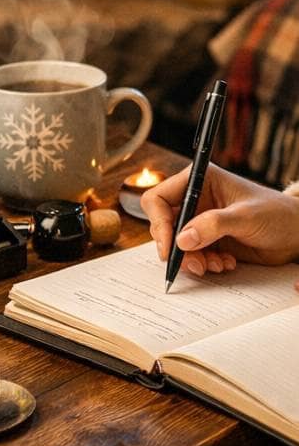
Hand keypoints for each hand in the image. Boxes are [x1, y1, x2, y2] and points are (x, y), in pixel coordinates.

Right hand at [141, 163, 298, 284]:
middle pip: (164, 224)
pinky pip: (192, 255)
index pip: (160, 199)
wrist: (295, 234)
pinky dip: (204, 263)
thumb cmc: (276, 214)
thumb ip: (213, 225)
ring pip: (177, 244)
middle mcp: (195, 199)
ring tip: (215, 265)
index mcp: (200, 180)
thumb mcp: (245, 217)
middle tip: (193, 262)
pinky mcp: (208, 239)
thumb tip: (182, 239)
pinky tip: (225, 263)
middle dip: (176, 247)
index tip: (170, 246)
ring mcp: (200, 220)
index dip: (159, 223)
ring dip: (192, 259)